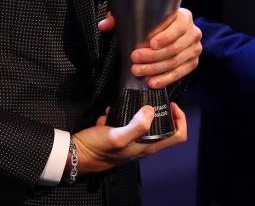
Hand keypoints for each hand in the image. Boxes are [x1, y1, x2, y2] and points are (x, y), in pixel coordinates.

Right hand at [70, 103, 187, 174]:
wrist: (75, 156)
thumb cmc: (98, 148)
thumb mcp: (117, 136)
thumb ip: (136, 125)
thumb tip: (150, 110)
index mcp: (148, 147)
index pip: (178, 136)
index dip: (180, 119)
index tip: (170, 104)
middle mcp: (144, 145)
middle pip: (164, 127)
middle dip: (157, 110)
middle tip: (149, 97)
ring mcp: (132, 141)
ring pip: (143, 122)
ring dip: (134, 111)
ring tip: (124, 104)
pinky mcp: (119, 137)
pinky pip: (125, 122)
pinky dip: (119, 115)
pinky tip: (108, 113)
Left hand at [99, 8, 201, 88]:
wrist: (170, 32)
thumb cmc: (154, 23)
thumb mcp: (139, 17)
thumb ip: (121, 18)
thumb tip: (103, 25)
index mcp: (184, 16)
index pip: (179, 26)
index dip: (166, 36)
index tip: (149, 43)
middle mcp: (193, 32)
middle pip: (175, 47)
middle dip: (153, 56)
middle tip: (134, 59)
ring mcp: (194, 49)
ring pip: (176, 62)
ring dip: (155, 69)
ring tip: (138, 71)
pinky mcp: (192, 63)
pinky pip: (180, 73)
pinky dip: (165, 79)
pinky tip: (151, 82)